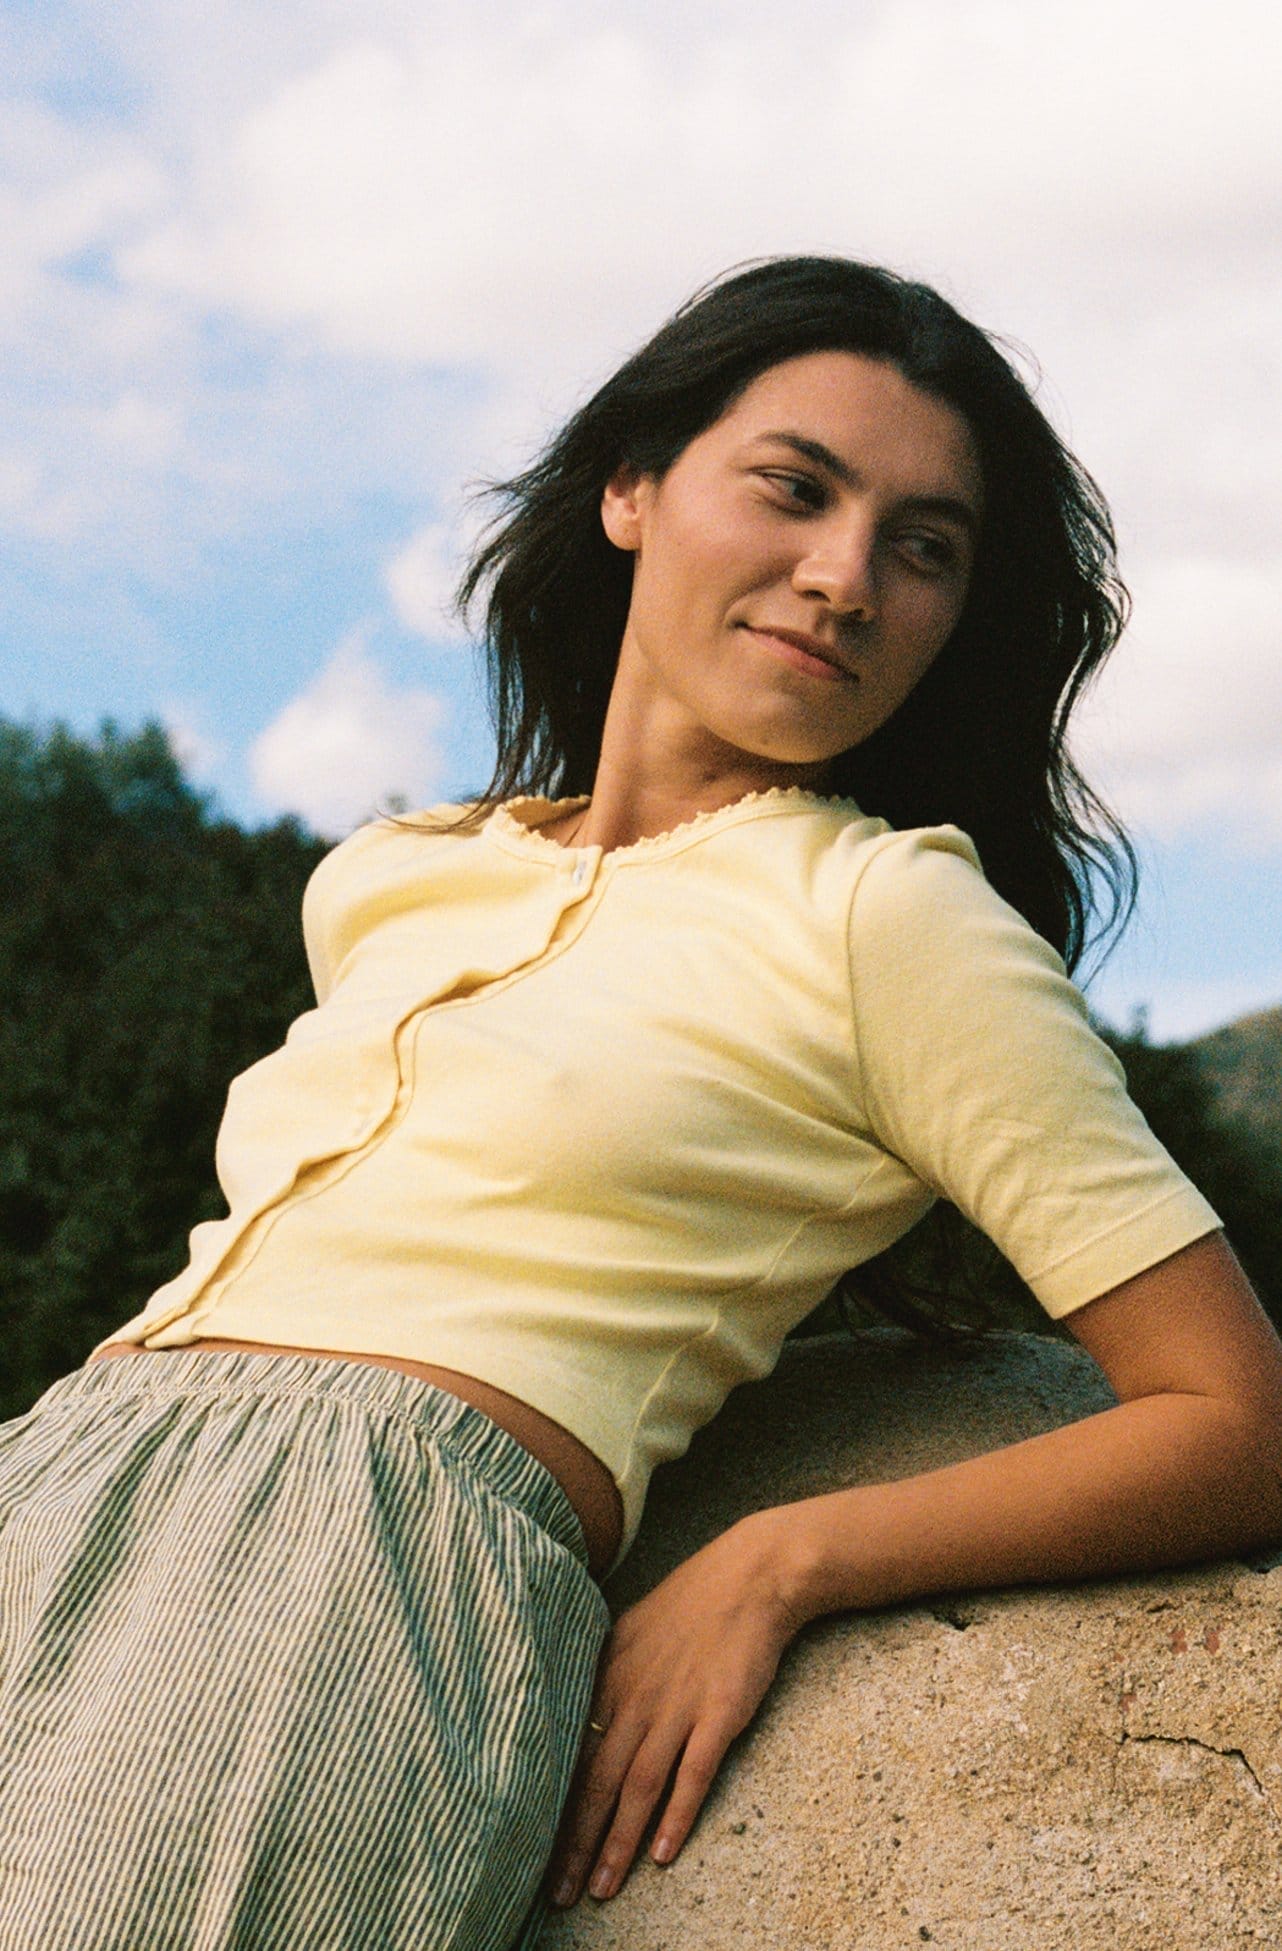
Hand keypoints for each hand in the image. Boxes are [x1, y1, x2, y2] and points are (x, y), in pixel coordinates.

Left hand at [548, 1510, 805, 1906]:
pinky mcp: (719, 1713)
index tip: (534, 1852)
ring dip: (619, 1843)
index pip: (572, 1755)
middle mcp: (635, 1696)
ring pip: (638, 1786)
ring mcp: (678, 1706)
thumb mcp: (631, 1629)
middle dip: (576, 1843)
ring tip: (603, 1889)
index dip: (554, 1808)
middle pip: (598, 1781)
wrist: (751, 1576)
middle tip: (559, 1894)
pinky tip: (662, 1853)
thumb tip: (579, 1711)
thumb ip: (604, 1673)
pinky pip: (693, 1772)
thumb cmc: (692, 1604)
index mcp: (610, 1677)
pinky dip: (677, 1815)